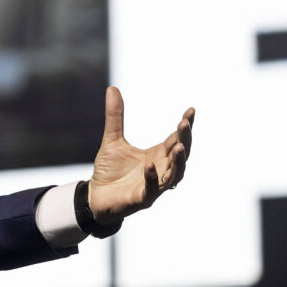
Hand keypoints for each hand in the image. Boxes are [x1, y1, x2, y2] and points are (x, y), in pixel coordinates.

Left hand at [87, 87, 194, 224]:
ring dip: (178, 161)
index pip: (176, 139)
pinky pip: (152, 189)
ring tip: (178, 146)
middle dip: (185, 139)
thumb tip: (112, 88)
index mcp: (157, 155)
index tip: (191, 110)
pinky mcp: (142, 198)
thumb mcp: (112, 139)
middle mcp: (161, 169)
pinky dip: (152, 177)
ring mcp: (154, 185)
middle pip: (181, 154)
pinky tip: (150, 165)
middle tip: (185, 123)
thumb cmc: (109, 171)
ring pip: (175, 174)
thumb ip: (115, 116)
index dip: (185, 126)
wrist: (94, 196)